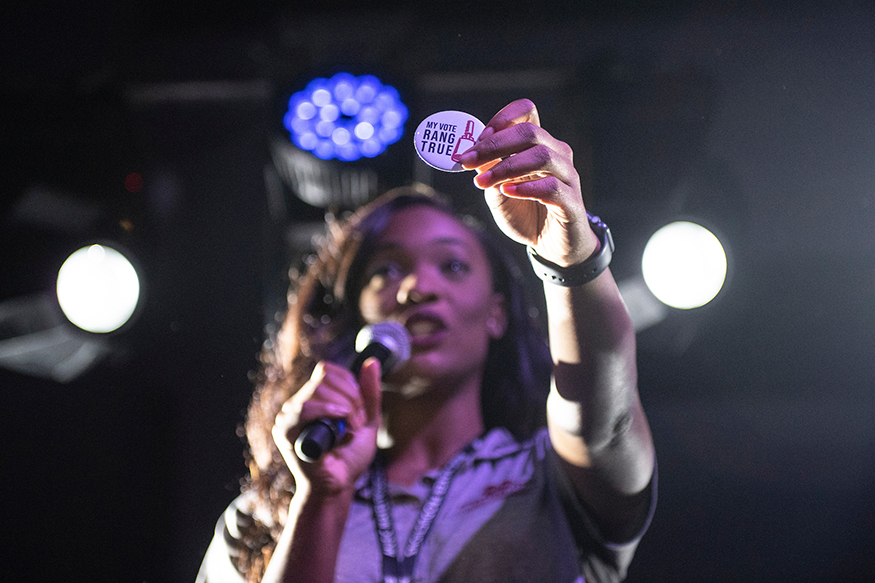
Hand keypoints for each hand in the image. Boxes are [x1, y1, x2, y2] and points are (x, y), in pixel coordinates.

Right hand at [272, 359, 381, 496]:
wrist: (339, 485)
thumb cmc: (350, 457)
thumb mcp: (368, 420)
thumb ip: (370, 392)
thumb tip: (372, 361)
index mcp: (314, 399)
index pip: (328, 370)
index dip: (349, 384)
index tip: (361, 408)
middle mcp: (298, 404)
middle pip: (324, 378)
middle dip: (350, 397)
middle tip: (358, 423)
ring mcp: (289, 416)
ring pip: (317, 391)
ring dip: (343, 406)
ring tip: (351, 428)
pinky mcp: (286, 431)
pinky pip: (303, 409)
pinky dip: (327, 410)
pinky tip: (341, 419)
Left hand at [459, 99, 597, 266]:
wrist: (551, 247)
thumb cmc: (526, 213)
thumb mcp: (498, 192)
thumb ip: (488, 172)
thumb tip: (468, 153)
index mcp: (539, 145)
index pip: (526, 112)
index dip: (502, 119)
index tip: (477, 139)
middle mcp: (557, 154)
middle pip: (530, 132)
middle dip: (494, 145)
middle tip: (467, 161)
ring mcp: (567, 177)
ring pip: (542, 156)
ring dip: (506, 167)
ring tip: (482, 182)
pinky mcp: (571, 202)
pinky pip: (552, 186)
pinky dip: (526, 187)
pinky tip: (507, 191)